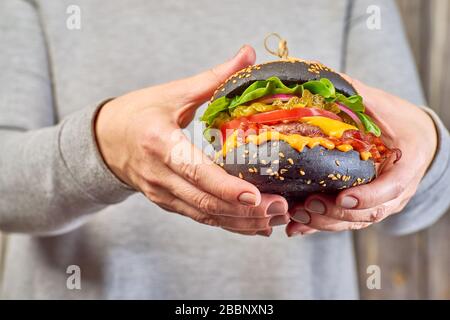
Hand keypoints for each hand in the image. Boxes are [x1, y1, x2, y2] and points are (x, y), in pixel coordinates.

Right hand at [95, 45, 289, 235]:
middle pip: (204, 201)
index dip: (225, 186)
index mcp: (159, 143)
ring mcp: (161, 193)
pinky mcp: (166, 202)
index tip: (255, 196)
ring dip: (241, 222)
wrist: (104, 140)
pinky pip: (200, 217)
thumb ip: (213, 78)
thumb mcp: (172, 93)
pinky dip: (227, 223)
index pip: (194, 170)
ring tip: (275, 219)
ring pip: (205, 215)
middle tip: (281, 209)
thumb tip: (248, 55)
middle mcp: (159, 174)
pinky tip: (253, 225)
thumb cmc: (137, 113)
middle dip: (244, 211)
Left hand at [286, 75, 437, 235]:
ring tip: (296, 216)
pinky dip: (319, 227)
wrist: (413, 138)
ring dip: (324, 223)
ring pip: (355, 222)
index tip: (343, 198)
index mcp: (407, 163)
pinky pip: (344, 222)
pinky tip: (296, 228)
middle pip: (370, 213)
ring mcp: (381, 202)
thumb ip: (354, 95)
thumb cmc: (396, 119)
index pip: (393, 187)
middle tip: (308, 204)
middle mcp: (396, 190)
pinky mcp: (364, 207)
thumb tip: (316, 76)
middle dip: (337, 213)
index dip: (369, 197)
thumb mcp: (381, 104)